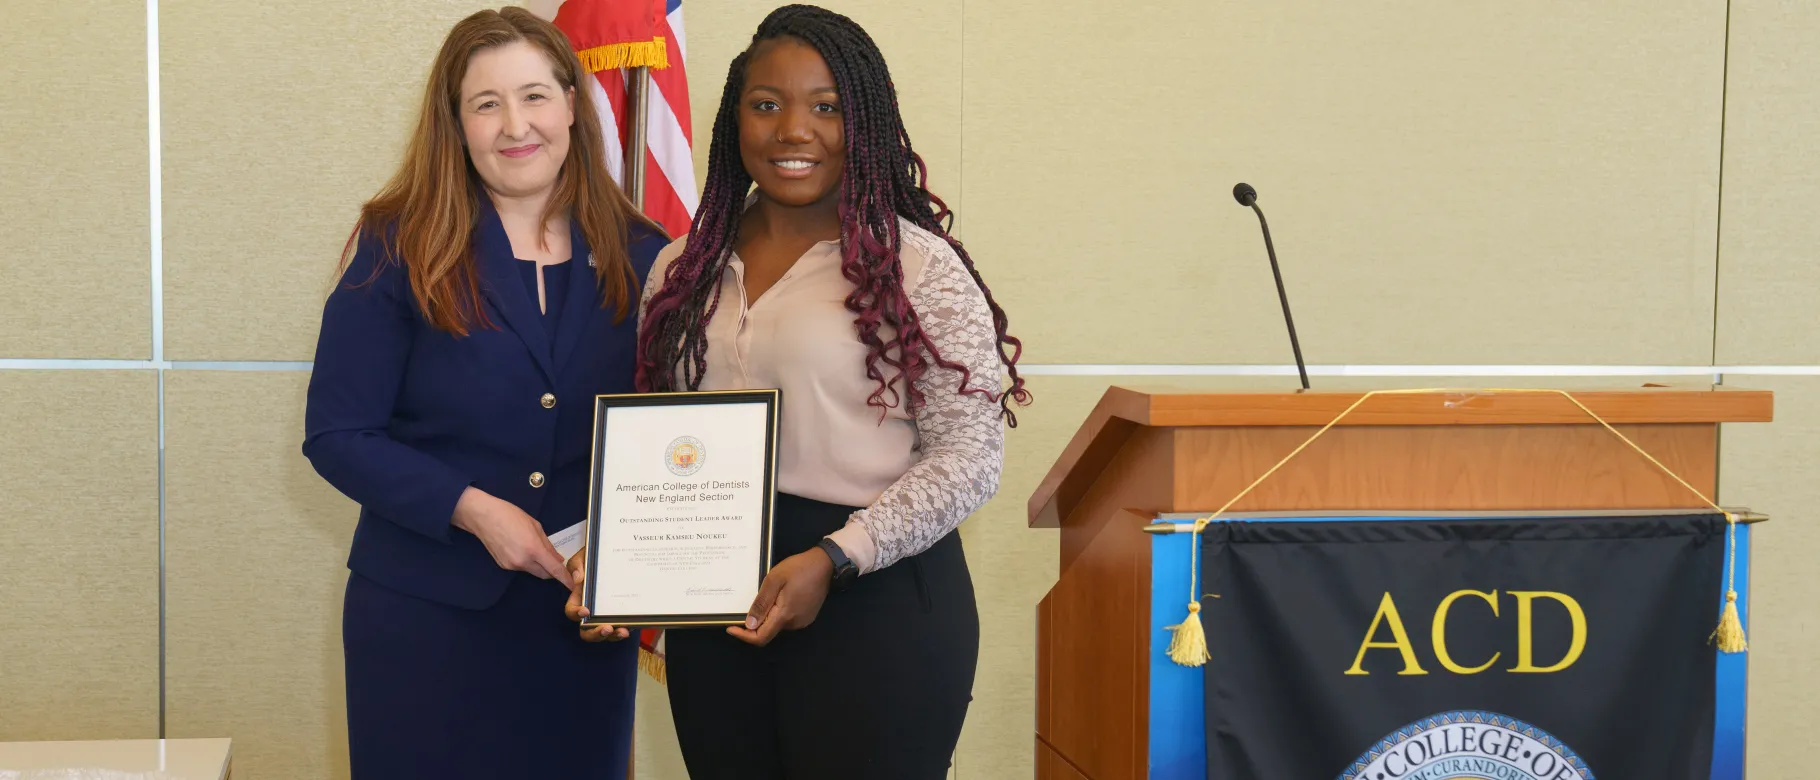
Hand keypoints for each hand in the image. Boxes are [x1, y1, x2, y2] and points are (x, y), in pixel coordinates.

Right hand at [451, 487, 572, 587]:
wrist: (483, 517)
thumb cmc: (509, 515)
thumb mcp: (535, 526)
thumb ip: (548, 544)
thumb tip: (557, 557)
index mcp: (533, 549)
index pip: (554, 569)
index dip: (565, 579)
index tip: (571, 584)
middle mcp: (522, 561)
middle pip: (544, 574)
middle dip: (552, 571)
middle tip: (555, 560)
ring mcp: (512, 565)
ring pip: (532, 571)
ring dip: (538, 565)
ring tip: (534, 548)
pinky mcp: (503, 566)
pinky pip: (521, 568)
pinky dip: (527, 562)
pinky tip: (522, 549)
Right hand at [564, 547, 629, 642]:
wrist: (615, 552)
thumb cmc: (595, 557)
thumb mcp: (584, 556)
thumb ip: (577, 564)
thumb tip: (579, 578)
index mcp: (579, 598)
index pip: (572, 611)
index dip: (576, 614)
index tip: (585, 611)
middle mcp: (592, 611)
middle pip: (587, 631)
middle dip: (595, 633)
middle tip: (606, 628)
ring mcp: (607, 615)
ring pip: (606, 634)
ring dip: (613, 636)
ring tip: (623, 631)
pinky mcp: (622, 615)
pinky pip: (622, 627)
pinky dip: (627, 629)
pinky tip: (633, 624)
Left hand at [728, 549, 833, 646]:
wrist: (825, 564)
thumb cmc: (799, 568)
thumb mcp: (774, 580)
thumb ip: (761, 603)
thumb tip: (749, 625)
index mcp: (785, 615)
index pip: (761, 638)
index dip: (744, 636)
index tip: (730, 627)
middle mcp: (794, 623)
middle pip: (768, 631)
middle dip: (755, 622)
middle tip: (748, 602)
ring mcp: (802, 621)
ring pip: (777, 624)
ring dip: (768, 615)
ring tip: (769, 594)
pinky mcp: (807, 616)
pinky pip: (787, 619)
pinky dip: (778, 612)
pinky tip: (780, 596)